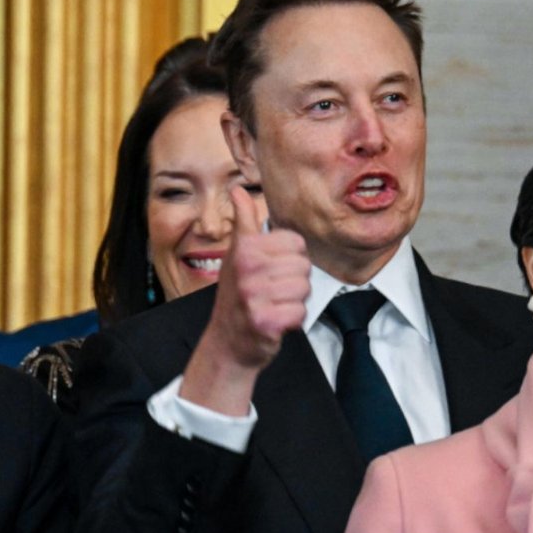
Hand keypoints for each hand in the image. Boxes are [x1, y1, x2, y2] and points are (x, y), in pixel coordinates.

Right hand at [181, 186, 309, 413]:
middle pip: (304, 266)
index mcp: (245, 248)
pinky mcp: (265, 321)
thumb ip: (244, 221)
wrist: (228, 342)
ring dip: (294, 301)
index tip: (272, 270)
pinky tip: (276, 320)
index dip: (291, 259)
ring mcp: (254, 296)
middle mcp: (247, 269)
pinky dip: (293, 320)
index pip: (297, 243)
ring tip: (273, 304)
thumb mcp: (237, 254)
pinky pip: (300, 312)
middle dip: (294, 281)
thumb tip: (239, 190)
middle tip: (271, 291)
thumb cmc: (237, 296)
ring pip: (304, 289)